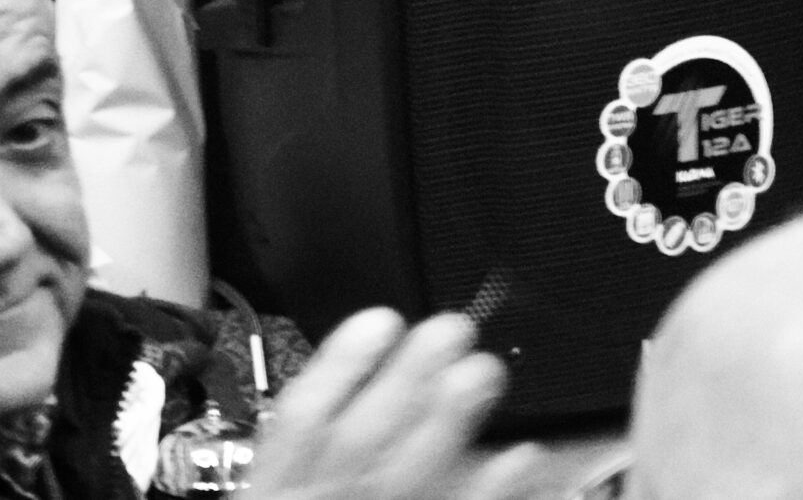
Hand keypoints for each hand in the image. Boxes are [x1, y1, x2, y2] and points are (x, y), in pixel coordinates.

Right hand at [247, 310, 538, 499]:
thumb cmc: (311, 495)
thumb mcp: (283, 469)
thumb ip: (315, 420)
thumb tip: (361, 350)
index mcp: (281, 475)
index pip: (303, 414)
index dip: (342, 364)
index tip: (382, 320)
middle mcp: (327, 493)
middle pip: (365, 438)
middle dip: (410, 380)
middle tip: (452, 330)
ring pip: (409, 475)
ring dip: (450, 422)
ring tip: (485, 370)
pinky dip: (494, 488)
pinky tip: (520, 454)